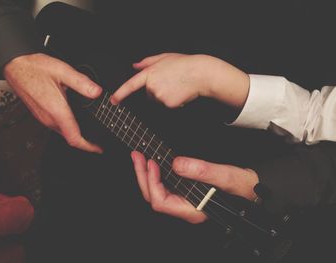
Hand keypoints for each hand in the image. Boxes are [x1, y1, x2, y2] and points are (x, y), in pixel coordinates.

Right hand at [4, 53, 102, 152]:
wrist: (15, 67)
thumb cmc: (35, 69)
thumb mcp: (62, 71)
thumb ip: (82, 82)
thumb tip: (97, 92)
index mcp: (56, 110)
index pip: (74, 138)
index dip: (88, 146)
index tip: (99, 148)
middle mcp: (49, 118)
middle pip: (70, 138)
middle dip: (85, 142)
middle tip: (98, 140)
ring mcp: (43, 118)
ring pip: (63, 133)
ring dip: (76, 135)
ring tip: (90, 132)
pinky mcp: (40, 115)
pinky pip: (57, 127)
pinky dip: (68, 128)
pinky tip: (75, 121)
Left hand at [111, 53, 249, 108]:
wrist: (200, 73)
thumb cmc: (184, 64)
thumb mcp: (164, 57)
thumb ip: (147, 62)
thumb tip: (135, 66)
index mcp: (150, 73)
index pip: (131, 85)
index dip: (120, 93)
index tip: (113, 101)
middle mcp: (152, 86)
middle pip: (148, 94)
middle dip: (156, 90)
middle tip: (170, 82)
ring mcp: (160, 96)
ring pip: (158, 100)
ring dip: (165, 96)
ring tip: (177, 86)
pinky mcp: (168, 104)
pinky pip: (167, 105)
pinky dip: (173, 101)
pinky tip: (180, 93)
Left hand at [131, 151, 257, 223]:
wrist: (254, 188)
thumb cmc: (244, 188)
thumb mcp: (226, 177)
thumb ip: (202, 171)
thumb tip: (176, 164)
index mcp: (192, 210)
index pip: (161, 202)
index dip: (152, 182)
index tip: (151, 162)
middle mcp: (185, 207)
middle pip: (154, 197)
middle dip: (142, 175)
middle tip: (137, 155)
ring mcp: (184, 200)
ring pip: (157, 191)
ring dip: (146, 173)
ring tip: (140, 156)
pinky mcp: (186, 191)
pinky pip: (165, 185)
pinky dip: (157, 172)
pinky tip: (153, 161)